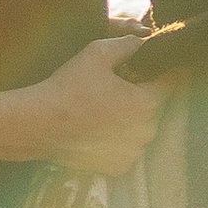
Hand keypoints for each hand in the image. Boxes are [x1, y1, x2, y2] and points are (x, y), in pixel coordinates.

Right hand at [11, 35, 165, 176]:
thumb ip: (128, 43)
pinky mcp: (118, 168)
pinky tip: (97, 130)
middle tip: (115, 88)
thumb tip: (145, 39)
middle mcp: (146, 132)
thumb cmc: (69, 87)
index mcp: (147, 103)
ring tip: (103, 109)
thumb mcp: (98, 53)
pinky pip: (126, 149)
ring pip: (139, 130)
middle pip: (152, 107)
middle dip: (139, 96)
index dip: (160, 71)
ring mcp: (132, 153)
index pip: (170, 83)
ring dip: (129, 120)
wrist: (38, 124)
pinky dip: (117, 141)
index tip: (147, 67)